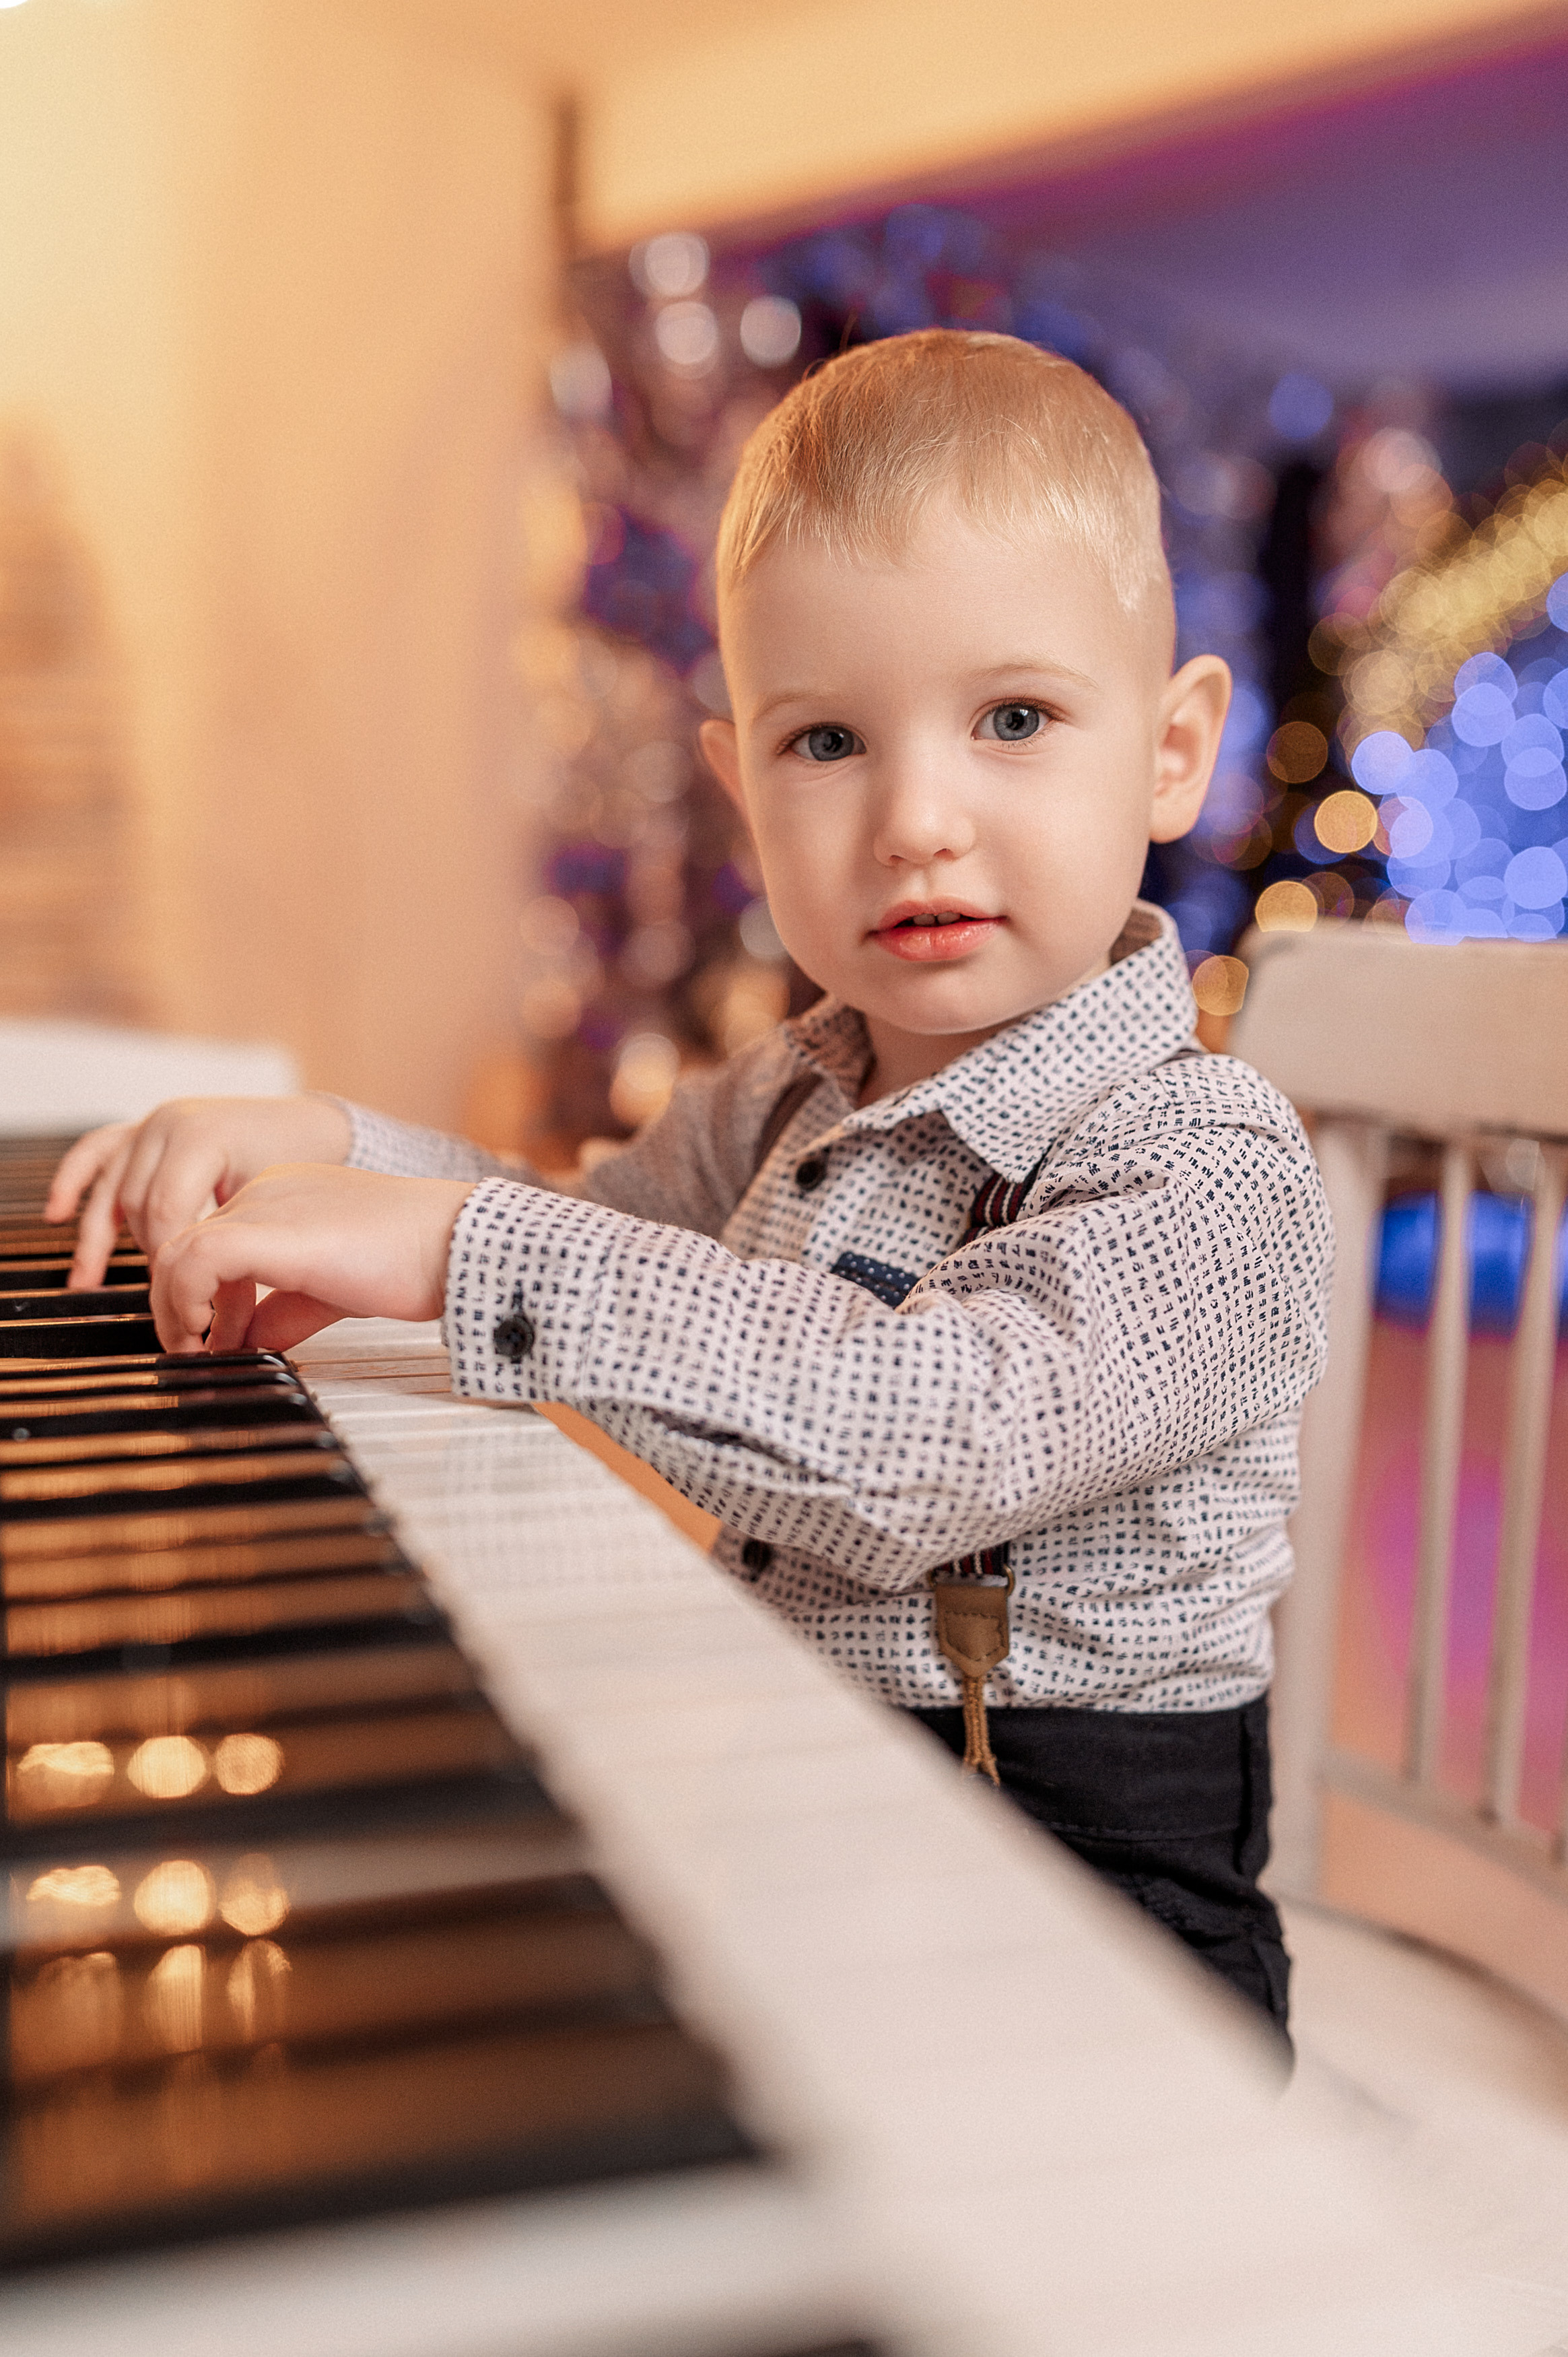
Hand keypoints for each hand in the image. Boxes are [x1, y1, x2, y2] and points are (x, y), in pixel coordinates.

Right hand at [45, 1097, 353, 1287]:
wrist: (308, 1123)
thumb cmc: (302, 1161)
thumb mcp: (274, 1202)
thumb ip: (238, 1247)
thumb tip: (219, 1310)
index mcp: (201, 1137)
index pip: (166, 1211)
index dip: (171, 1260)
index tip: (185, 1295)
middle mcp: (169, 1125)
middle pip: (138, 1204)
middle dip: (148, 1255)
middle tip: (161, 1298)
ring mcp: (152, 1124)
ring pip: (113, 1187)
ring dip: (97, 1237)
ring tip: (84, 1283)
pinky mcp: (144, 1128)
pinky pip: (97, 1151)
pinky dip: (74, 1182)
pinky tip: (57, 1214)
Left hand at [149, 1164, 475, 1354]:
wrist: (451, 1241)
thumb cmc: (413, 1261)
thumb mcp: (333, 1288)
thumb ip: (284, 1310)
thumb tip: (246, 1340)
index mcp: (283, 1196)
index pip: (213, 1240)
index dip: (203, 1296)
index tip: (221, 1337)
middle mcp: (266, 1192)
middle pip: (184, 1242)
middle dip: (177, 1304)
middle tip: (194, 1348)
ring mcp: (264, 1205)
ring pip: (175, 1249)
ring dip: (173, 1308)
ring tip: (194, 1348)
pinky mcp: (267, 1231)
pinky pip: (194, 1260)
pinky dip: (187, 1303)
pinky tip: (209, 1337)